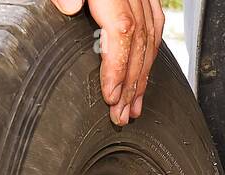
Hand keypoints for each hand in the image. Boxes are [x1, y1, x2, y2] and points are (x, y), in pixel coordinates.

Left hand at [51, 0, 164, 125]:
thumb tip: (69, 7)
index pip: (122, 31)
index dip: (119, 68)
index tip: (111, 96)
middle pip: (139, 42)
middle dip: (132, 84)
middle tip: (122, 114)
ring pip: (150, 37)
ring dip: (143, 75)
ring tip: (135, 105)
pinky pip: (154, 23)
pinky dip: (150, 51)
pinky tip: (145, 71)